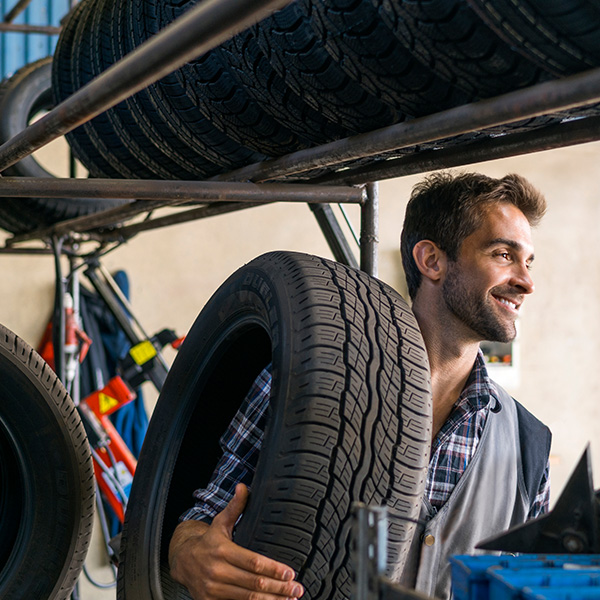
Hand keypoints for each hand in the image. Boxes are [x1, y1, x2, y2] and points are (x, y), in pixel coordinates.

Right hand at [169, 483, 304, 599]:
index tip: (290, 572)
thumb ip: (235, 506)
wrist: (182, 561)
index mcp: (222, 550)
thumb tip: (244, 487)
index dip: (272, 568)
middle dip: (278, 587)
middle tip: (297, 588)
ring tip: (290, 598)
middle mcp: (217, 571)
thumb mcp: (220, 522)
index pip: (252, 562)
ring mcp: (213, 589)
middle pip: (253, 583)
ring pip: (247, 598)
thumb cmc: (208, 541)